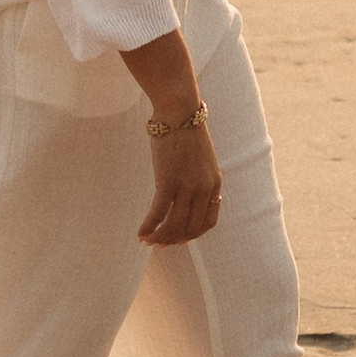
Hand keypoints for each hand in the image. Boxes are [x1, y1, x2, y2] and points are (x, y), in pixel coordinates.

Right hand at [139, 118, 222, 247]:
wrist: (178, 112)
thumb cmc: (185, 133)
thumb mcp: (201, 160)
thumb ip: (198, 180)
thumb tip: (186, 197)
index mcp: (215, 184)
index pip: (207, 222)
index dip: (192, 235)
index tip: (179, 239)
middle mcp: (204, 188)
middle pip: (190, 228)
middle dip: (173, 240)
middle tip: (159, 244)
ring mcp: (187, 186)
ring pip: (174, 225)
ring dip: (159, 237)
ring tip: (147, 240)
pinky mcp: (168, 181)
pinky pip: (158, 213)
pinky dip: (149, 227)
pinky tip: (140, 233)